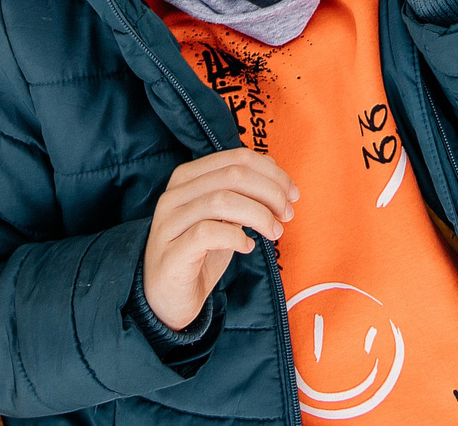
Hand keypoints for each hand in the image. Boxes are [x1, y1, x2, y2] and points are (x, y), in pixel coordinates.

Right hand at [141, 150, 298, 331]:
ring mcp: (169, 223)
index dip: (271, 173)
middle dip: (270, 192)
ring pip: (221, 200)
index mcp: (187, 178)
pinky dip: (236, 237)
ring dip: (258, 215)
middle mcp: (174, 194)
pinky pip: (207, 233)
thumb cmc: (197, 255)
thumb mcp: (221, 218)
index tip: (292, 193)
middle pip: (232, 175)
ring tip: (274, 232)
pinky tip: (247, 247)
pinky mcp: (172, 252)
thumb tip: (270, 165)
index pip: (236, 158)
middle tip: (287, 214)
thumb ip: (239, 192)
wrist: (165, 299)